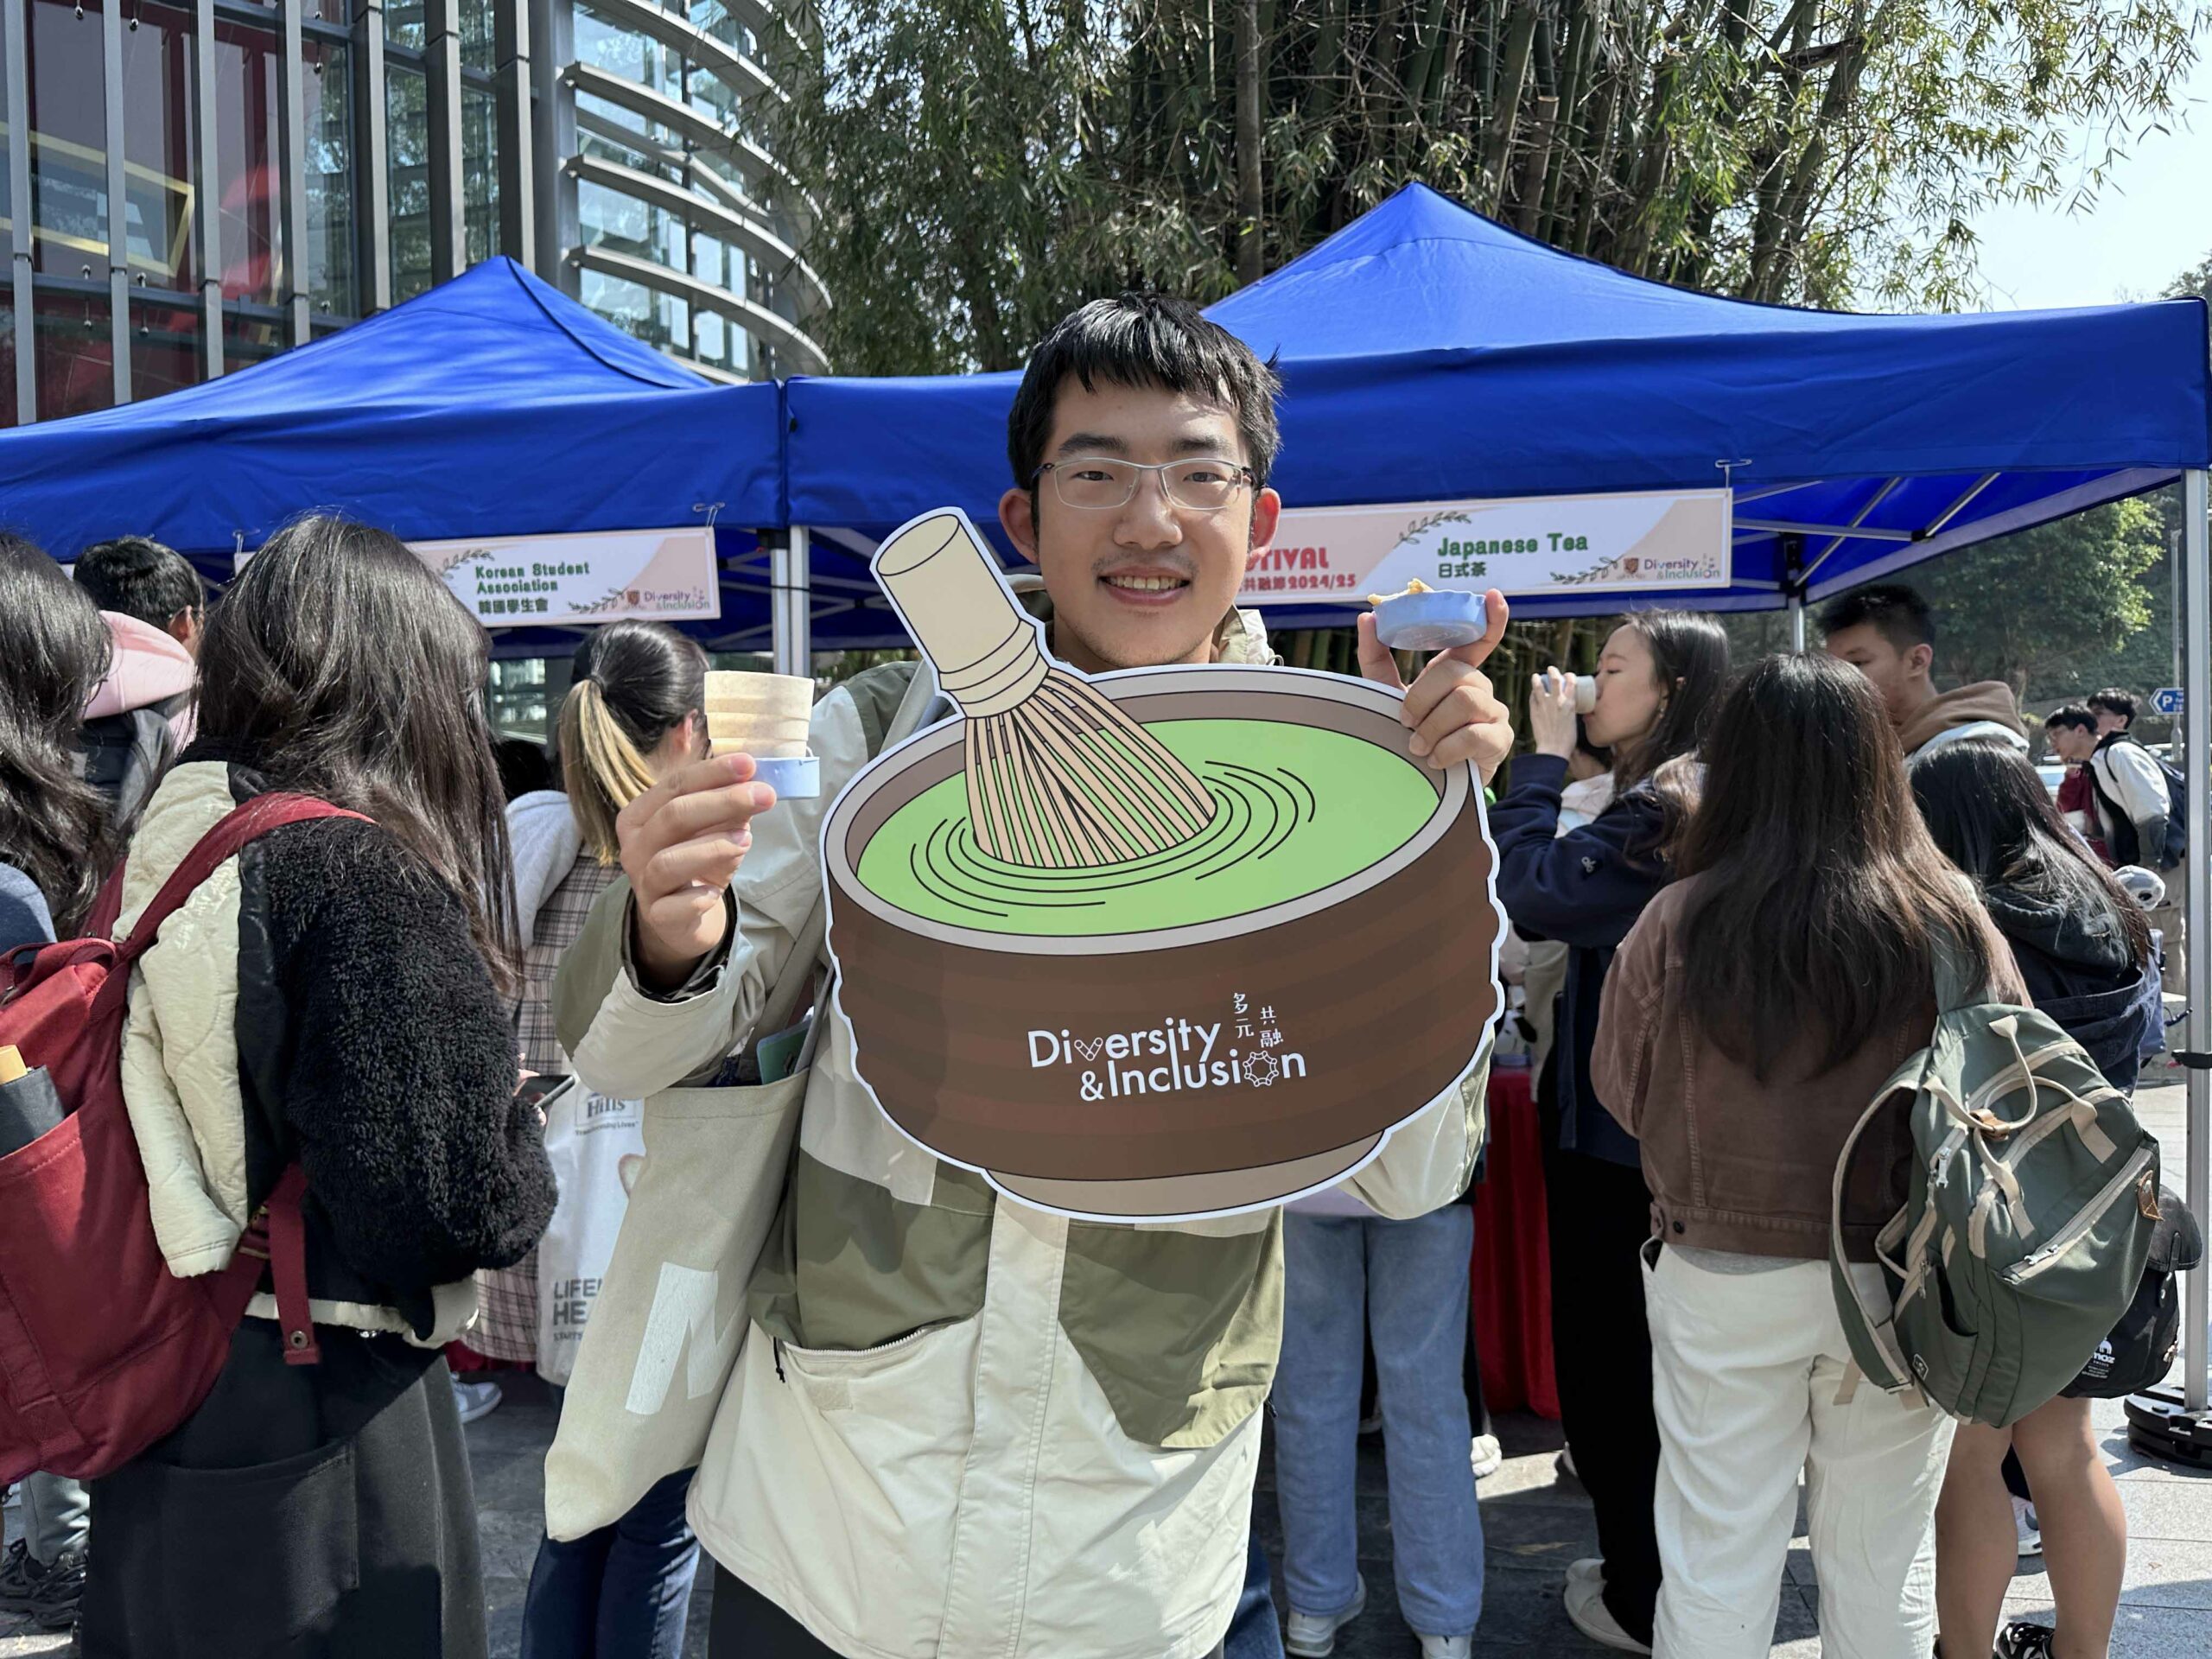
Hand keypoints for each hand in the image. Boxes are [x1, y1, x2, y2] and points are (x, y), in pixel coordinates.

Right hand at [616, 752, 776, 991]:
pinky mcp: (657, 915)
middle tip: (764, 796)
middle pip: (673, 816)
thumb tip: (753, 779)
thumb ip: (725, 803)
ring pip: (668, 861)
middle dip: (722, 802)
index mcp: (641, 814)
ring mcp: (642, 882)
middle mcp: (634, 846)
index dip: (712, 773)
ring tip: (747, 839)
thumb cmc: (695, 861)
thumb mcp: (710, 827)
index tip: (749, 764)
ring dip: (712, 847)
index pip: (674, 785)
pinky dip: (698, 898)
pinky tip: (716, 892)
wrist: (680, 916)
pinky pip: (674, 907)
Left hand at [1356, 588, 1513, 782]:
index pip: (1478, 638)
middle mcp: (1480, 685)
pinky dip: (1447, 748)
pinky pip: (1475, 734)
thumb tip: (1367, 616)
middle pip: (1455, 672)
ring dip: (1432, 726)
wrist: (1425, 783)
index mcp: (1456, 671)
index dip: (1490, 618)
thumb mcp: (1386, 695)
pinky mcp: (1499, 740)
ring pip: (1465, 701)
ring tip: (1417, 747)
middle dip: (1422, 697)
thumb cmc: (1409, 734)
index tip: (1493, 596)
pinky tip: (1435, 760)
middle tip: (1404, 722)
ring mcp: (1494, 711)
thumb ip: (1377, 658)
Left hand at [1527, 668, 1578, 758]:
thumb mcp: (1573, 721)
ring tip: (1535, 676)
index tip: (1567, 675)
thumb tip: (1568, 708)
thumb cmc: (1567, 740)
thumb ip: (1569, 712)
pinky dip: (1533, 694)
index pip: (1571, 682)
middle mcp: (1558, 701)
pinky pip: (1533, 698)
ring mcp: (1545, 705)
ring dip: (1537, 679)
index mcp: (1570, 703)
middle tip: (1550, 669)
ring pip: (1539, 686)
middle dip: (1553, 671)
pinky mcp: (1535, 711)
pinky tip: (1533, 693)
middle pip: (1555, 679)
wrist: (1554, 749)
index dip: (1569, 676)